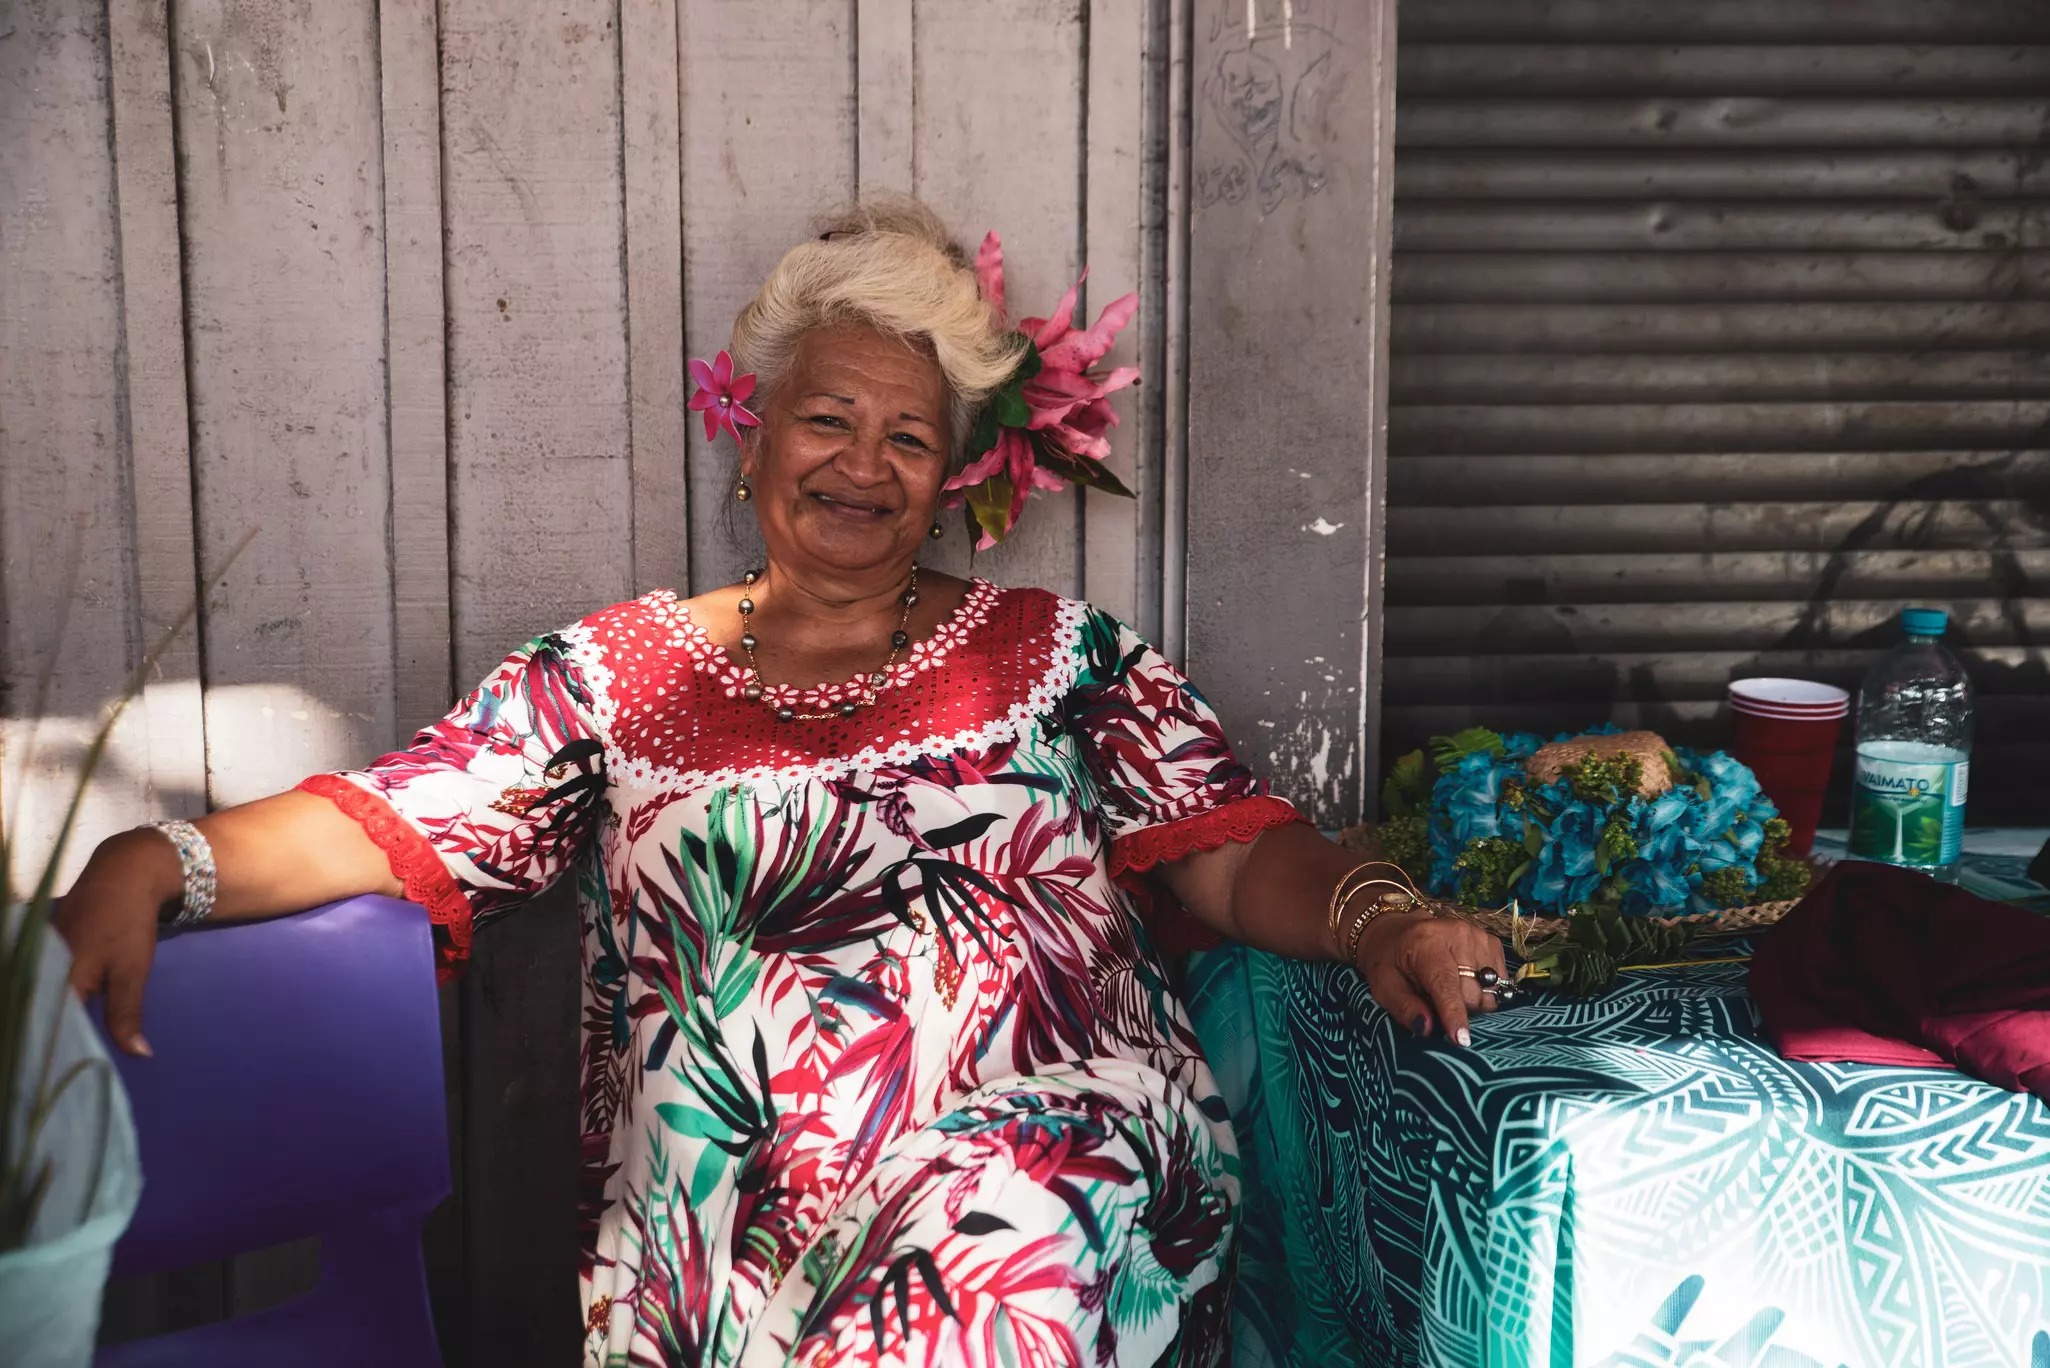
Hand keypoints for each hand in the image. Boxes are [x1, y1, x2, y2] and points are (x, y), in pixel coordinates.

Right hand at [53, 829, 178, 1057]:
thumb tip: (139, 1055)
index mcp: (56, 980)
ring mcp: (34, 957)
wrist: (122, 873)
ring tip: (47, 1058)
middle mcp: (36, 970)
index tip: (51, 1084)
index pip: (44, 1030)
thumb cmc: (128, 924)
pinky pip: (38, 982)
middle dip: (43, 1043)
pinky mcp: (39, 949)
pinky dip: (44, 1001)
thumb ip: (126, 1015)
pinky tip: (50, 1021)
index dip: (49, 1056)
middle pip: (35, 1016)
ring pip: (35, 1000)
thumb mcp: (132, 973)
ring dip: (42, 1023)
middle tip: (46, 1078)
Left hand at [1353, 909, 1508, 1046]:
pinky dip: (1485, 990)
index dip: (1454, 1014)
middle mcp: (1457, 935)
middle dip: (1458, 1009)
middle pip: (1472, 993)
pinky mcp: (1491, 942)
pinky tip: (1466, 981)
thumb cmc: (1389, 961)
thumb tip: (1425, 1028)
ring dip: (1473, 1000)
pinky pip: (1500, 982)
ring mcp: (1478, 936)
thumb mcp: (1383, 986)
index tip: (1462, 1040)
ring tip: (1451, 989)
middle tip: (1437, 1002)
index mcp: (1425, 943)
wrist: (1398, 931)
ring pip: (1489, 991)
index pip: (1445, 984)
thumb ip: (1403, 1008)